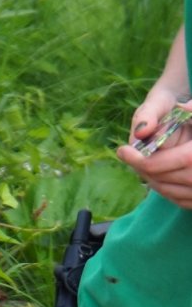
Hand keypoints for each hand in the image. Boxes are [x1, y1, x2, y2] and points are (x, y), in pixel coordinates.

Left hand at [118, 94, 191, 208]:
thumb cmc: (191, 115)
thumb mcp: (182, 107)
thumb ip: (157, 113)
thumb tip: (140, 131)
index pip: (158, 164)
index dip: (138, 160)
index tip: (122, 150)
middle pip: (160, 178)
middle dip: (141, 167)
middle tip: (128, 156)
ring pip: (167, 191)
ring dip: (150, 178)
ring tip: (141, 163)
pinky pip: (179, 199)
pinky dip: (164, 188)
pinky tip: (158, 173)